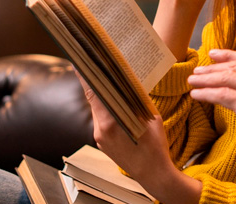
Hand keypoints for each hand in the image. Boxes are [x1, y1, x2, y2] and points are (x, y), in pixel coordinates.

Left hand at [79, 78, 201, 203]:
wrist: (153, 174)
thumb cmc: (155, 145)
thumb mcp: (150, 117)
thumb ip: (136, 99)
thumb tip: (128, 81)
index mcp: (110, 122)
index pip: (93, 93)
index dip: (85, 76)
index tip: (80, 61)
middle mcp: (100, 130)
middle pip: (94, 100)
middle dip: (96, 83)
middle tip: (97, 66)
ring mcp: (100, 138)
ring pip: (98, 110)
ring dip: (103, 98)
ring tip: (110, 85)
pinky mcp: (102, 143)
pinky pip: (102, 121)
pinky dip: (107, 111)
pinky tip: (116, 107)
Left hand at [187, 49, 235, 157]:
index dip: (230, 55)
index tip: (216, 54)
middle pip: (234, 66)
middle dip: (213, 67)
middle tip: (199, 68)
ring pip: (225, 77)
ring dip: (206, 78)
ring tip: (192, 80)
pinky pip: (222, 94)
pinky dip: (206, 93)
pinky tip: (196, 94)